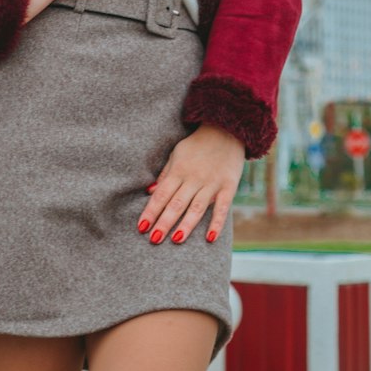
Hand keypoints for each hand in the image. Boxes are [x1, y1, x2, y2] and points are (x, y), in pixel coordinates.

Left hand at [137, 125, 245, 245]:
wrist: (226, 130)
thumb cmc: (197, 145)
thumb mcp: (176, 154)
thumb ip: (165, 174)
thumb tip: (149, 192)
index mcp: (179, 170)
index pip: (161, 194)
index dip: (151, 211)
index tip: (141, 227)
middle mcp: (194, 178)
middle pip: (176, 203)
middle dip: (164, 222)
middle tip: (153, 239)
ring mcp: (212, 183)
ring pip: (196, 208)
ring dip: (186, 225)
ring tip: (175, 240)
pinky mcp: (228, 187)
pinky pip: (222, 208)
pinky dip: (216, 224)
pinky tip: (209, 238)